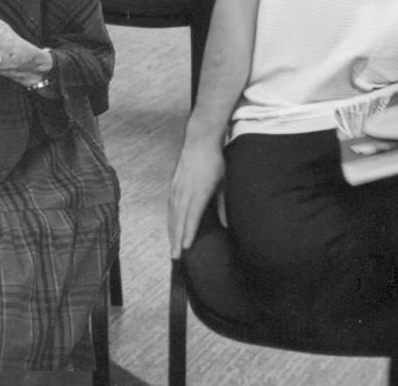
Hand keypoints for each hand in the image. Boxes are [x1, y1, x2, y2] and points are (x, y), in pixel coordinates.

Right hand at [168, 133, 225, 259]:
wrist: (200, 140)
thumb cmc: (215, 161)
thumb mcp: (223, 182)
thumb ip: (223, 204)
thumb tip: (226, 225)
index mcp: (199, 191)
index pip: (192, 216)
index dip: (189, 232)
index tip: (186, 247)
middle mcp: (186, 190)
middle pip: (179, 219)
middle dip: (177, 238)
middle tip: (175, 256)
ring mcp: (178, 187)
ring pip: (173, 214)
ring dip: (171, 231)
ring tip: (172, 247)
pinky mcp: (174, 184)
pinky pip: (170, 205)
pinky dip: (170, 219)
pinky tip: (171, 228)